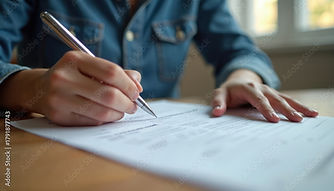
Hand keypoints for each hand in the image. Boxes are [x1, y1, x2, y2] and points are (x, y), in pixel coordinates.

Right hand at [1, 51, 142, 125]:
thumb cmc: (72, 76)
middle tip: (133, 106)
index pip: (111, 72)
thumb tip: (137, 83)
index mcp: (74, 60)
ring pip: (102, 112)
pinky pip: (92, 122)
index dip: (129, 84)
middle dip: (127, 103)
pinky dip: (105, 120)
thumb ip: (115, 72)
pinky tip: (108, 115)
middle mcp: (64, 77)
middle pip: (109, 94)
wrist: (38, 89)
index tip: (136, 92)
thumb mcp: (89, 66)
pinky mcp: (59, 116)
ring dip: (118, 114)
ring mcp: (59, 98)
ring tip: (122, 111)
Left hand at [211, 69, 317, 121]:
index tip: (274, 119)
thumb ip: (218, 102)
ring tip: (311, 115)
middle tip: (296, 120)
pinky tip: (310, 113)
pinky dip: (299, 106)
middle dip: (286, 109)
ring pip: (285, 99)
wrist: (237, 82)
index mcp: (248, 88)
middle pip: (275, 99)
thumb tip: (216, 112)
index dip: (266, 109)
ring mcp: (269, 91)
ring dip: (297, 107)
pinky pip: (288, 101)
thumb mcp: (219, 94)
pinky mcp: (274, 96)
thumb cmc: (228, 91)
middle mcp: (261, 88)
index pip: (258, 99)